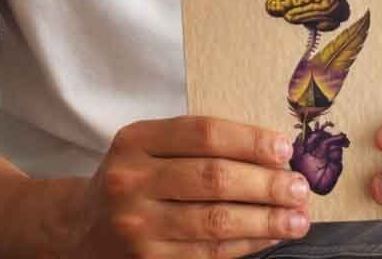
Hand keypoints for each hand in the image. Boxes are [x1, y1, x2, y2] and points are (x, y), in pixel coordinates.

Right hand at [64, 115, 312, 257]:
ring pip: (215, 223)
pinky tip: (270, 237)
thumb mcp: (147, 147)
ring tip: (298, 218)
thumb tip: (273, 155)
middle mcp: (131, 182)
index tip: (285, 148)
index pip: (203, 134)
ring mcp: (138, 228)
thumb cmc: (132, 180)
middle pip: (213, 179)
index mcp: (135, 141)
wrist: (81, 229)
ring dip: (265, 221)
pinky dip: (246, 246)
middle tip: (300, 187)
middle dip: (266, 184)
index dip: (250, 140)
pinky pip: (209, 255)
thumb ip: (196, 144)